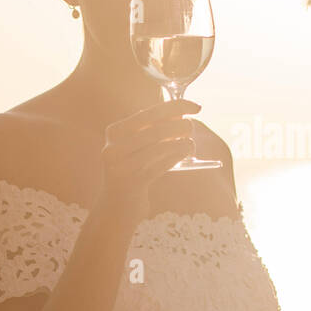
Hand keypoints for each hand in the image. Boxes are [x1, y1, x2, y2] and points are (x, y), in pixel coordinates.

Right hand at [97, 99, 199, 223]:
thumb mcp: (137, 145)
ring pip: (160, 147)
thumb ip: (154, 127)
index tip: (197, 107)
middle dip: (181, 126)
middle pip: (156, 130)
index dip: (176, 107)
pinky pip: (162, 165)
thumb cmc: (132, 168)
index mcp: (114, 132)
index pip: (149, 113)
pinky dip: (177, 157)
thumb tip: (181, 112)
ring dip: (182, 143)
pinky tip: (185, 154)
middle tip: (191, 129)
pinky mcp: (132, 183)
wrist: (117, 203)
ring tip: (190, 145)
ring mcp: (121, 167)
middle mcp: (113, 148)